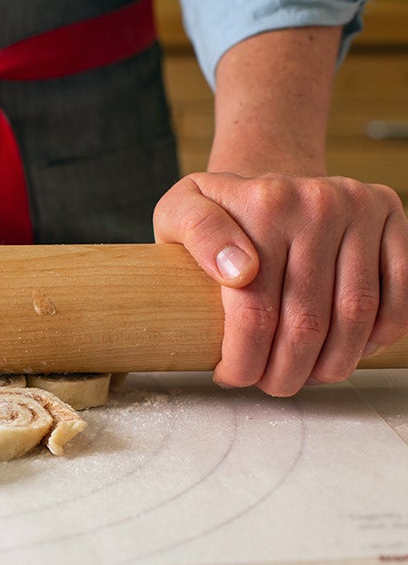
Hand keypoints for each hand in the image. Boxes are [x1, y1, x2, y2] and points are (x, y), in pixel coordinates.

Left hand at [154, 172, 407, 395]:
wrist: (273, 181)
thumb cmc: (223, 210)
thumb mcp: (179, 211)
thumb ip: (197, 234)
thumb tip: (239, 271)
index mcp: (263, 205)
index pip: (256, 311)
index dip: (244, 360)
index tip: (232, 376)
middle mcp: (317, 203)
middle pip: (307, 322)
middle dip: (287, 371)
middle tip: (272, 384)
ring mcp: (359, 209)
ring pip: (356, 316)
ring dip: (333, 363)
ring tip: (307, 375)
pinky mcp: (391, 218)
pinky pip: (398, 295)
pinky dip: (377, 336)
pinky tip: (348, 350)